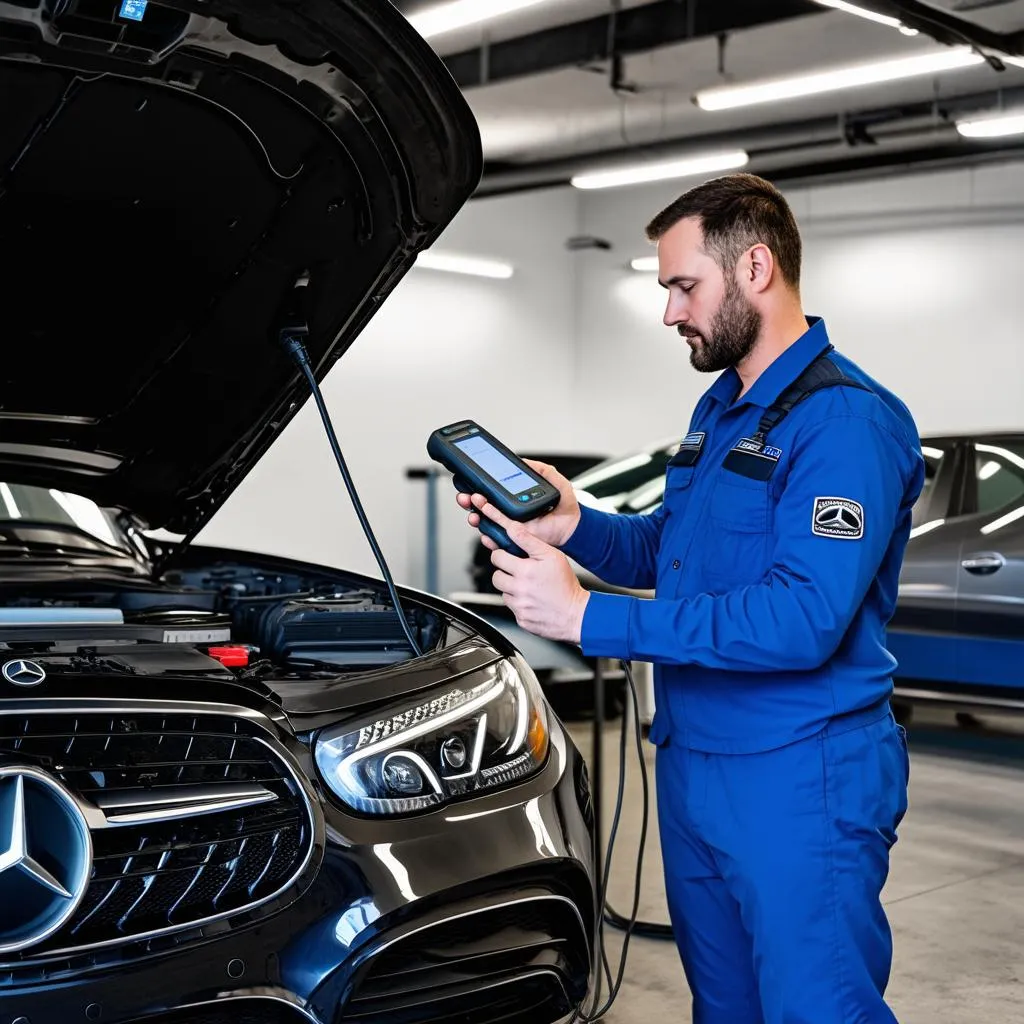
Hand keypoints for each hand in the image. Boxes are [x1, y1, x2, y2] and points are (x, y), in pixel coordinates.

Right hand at [456, 459, 580, 547]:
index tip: (469, 481)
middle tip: (465, 497)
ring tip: (473, 514)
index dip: (477, 486)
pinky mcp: (517, 538)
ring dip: (475, 517)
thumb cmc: (565, 504)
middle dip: (468, 501)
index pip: (491, 490)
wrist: (573, 524)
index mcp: (514, 495)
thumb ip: (540, 469)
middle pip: (481, 505)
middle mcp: (509, 510)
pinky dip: (489, 537)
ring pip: (486, 522)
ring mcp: (511, 525)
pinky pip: (499, 539)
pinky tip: (485, 533)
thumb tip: (523, 461)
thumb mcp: (555, 480)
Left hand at [478, 501, 589, 642]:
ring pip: (504, 593)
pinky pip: (513, 608)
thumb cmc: (566, 584)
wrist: (577, 614)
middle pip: (496, 577)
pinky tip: (533, 600)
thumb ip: (528, 540)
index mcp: (524, 571)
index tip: (508, 557)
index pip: (497, 558)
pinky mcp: (521, 619)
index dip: (502, 555)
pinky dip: (520, 604)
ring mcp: (519, 606)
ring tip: (528, 587)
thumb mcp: (552, 555)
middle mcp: (518, 590)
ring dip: (512, 589)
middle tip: (519, 572)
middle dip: (505, 573)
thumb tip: (512, 528)